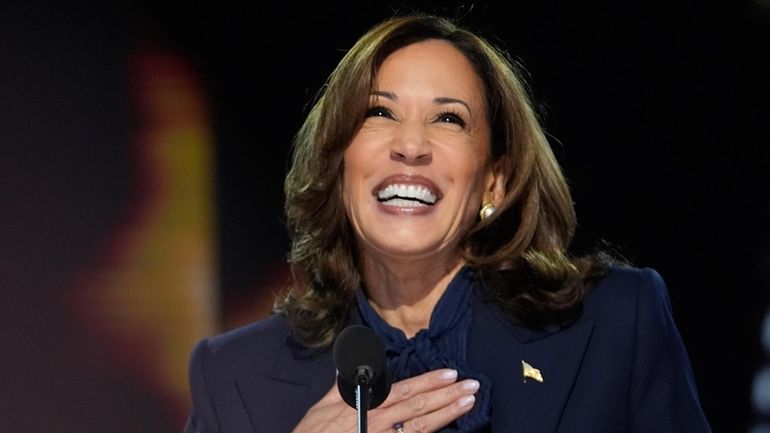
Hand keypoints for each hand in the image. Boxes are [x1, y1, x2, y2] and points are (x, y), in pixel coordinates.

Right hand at [291, 368, 477, 432]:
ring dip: (447, 414)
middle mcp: (380, 423)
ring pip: (422, 427)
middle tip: (473, 386)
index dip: (429, 382)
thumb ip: (342, 385)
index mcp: (367, 406)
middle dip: (448, 396)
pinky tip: (449, 430)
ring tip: (469, 403)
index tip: (451, 374)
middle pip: (420, 407)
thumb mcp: (322, 406)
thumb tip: (353, 362)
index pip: (405, 390)